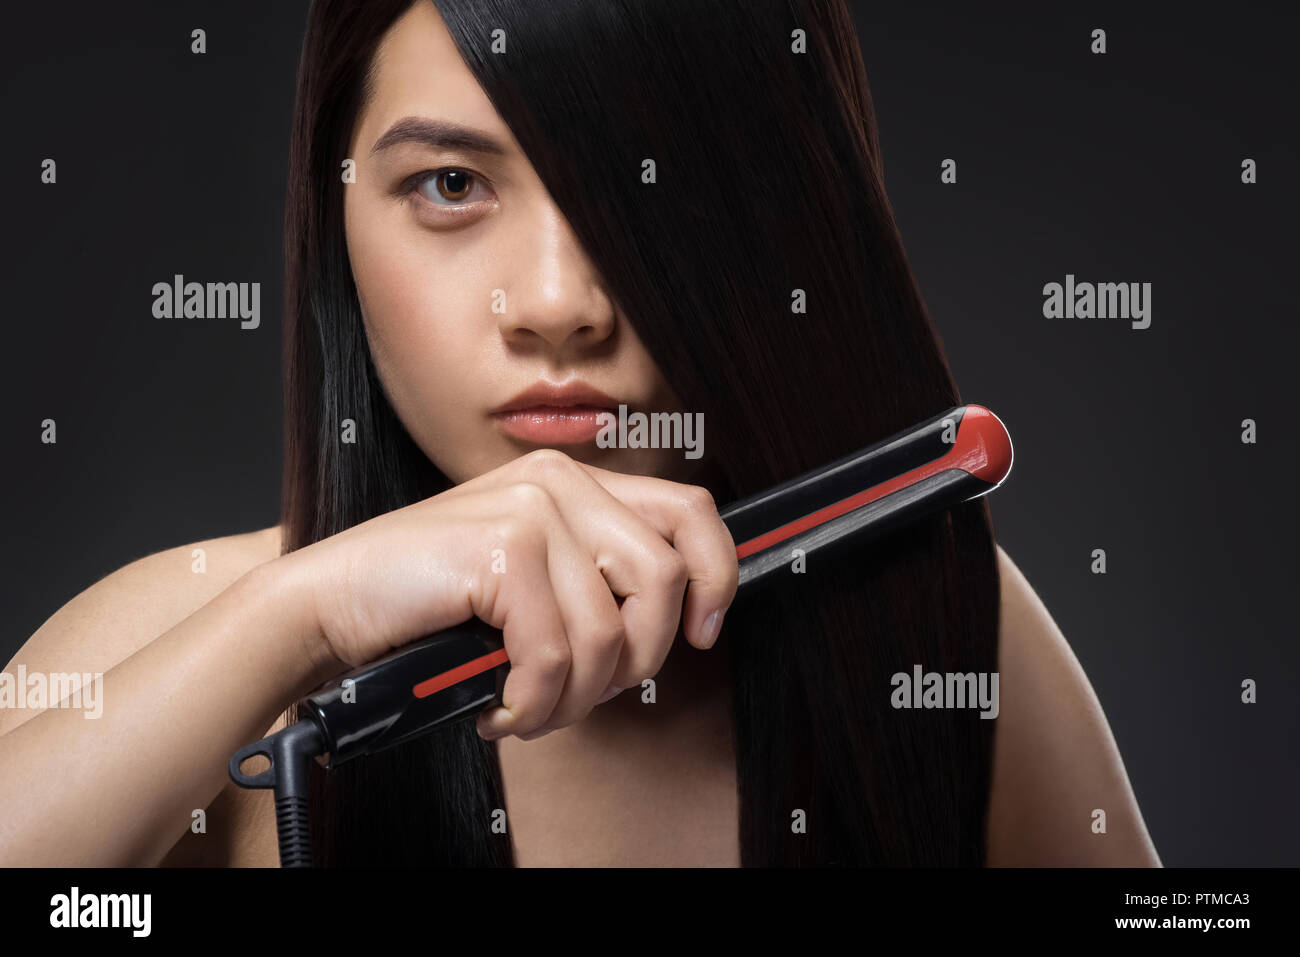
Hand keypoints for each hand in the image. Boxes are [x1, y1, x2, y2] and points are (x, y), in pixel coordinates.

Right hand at [277, 449, 737, 739]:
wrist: (329, 604)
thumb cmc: (429, 603)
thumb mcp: (527, 579)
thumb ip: (590, 579)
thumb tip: (674, 620)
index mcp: (573, 482)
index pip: (687, 512)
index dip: (714, 576)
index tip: (701, 633)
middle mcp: (559, 481)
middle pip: (663, 579)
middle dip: (636, 660)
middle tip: (583, 692)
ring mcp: (531, 508)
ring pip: (611, 632)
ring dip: (574, 697)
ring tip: (528, 705)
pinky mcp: (503, 546)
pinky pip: (556, 656)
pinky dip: (533, 702)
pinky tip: (498, 704)